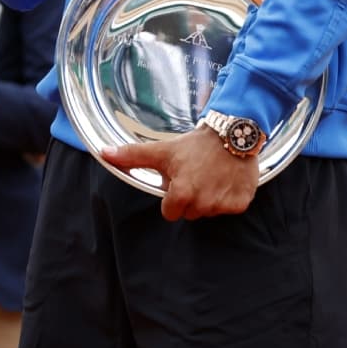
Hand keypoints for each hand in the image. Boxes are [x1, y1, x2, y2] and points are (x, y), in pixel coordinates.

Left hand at [101, 127, 257, 219]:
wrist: (231, 134)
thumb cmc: (194, 145)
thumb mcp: (161, 150)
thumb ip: (132, 156)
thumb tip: (104, 153)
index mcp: (182, 193)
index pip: (170, 212)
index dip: (171, 198)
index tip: (178, 181)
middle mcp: (204, 203)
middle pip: (189, 213)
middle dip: (189, 198)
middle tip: (194, 176)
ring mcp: (224, 205)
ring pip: (208, 212)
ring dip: (208, 198)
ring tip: (210, 176)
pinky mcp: (242, 203)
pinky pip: (228, 209)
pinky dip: (227, 197)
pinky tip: (224, 180)